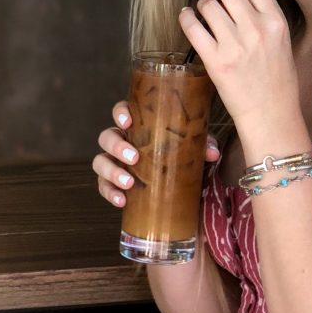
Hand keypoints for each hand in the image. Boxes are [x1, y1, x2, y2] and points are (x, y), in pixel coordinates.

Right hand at [93, 101, 220, 207]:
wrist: (182, 191)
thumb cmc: (183, 158)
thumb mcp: (195, 149)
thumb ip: (203, 145)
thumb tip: (211, 152)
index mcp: (138, 127)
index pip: (122, 111)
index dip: (120, 113)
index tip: (127, 121)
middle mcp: (123, 142)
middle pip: (106, 137)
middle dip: (116, 146)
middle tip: (134, 158)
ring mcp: (115, 163)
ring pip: (100, 162)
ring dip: (111, 171)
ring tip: (129, 183)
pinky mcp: (114, 184)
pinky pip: (103, 187)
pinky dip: (109, 193)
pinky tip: (121, 201)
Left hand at [177, 0, 299, 127]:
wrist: (271, 113)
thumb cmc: (277, 80)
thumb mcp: (282, 40)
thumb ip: (265, 16)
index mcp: (275, 21)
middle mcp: (256, 28)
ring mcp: (234, 45)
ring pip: (208, 4)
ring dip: (202, 3)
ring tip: (202, 10)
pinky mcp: (215, 60)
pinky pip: (192, 27)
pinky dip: (186, 17)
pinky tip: (187, 17)